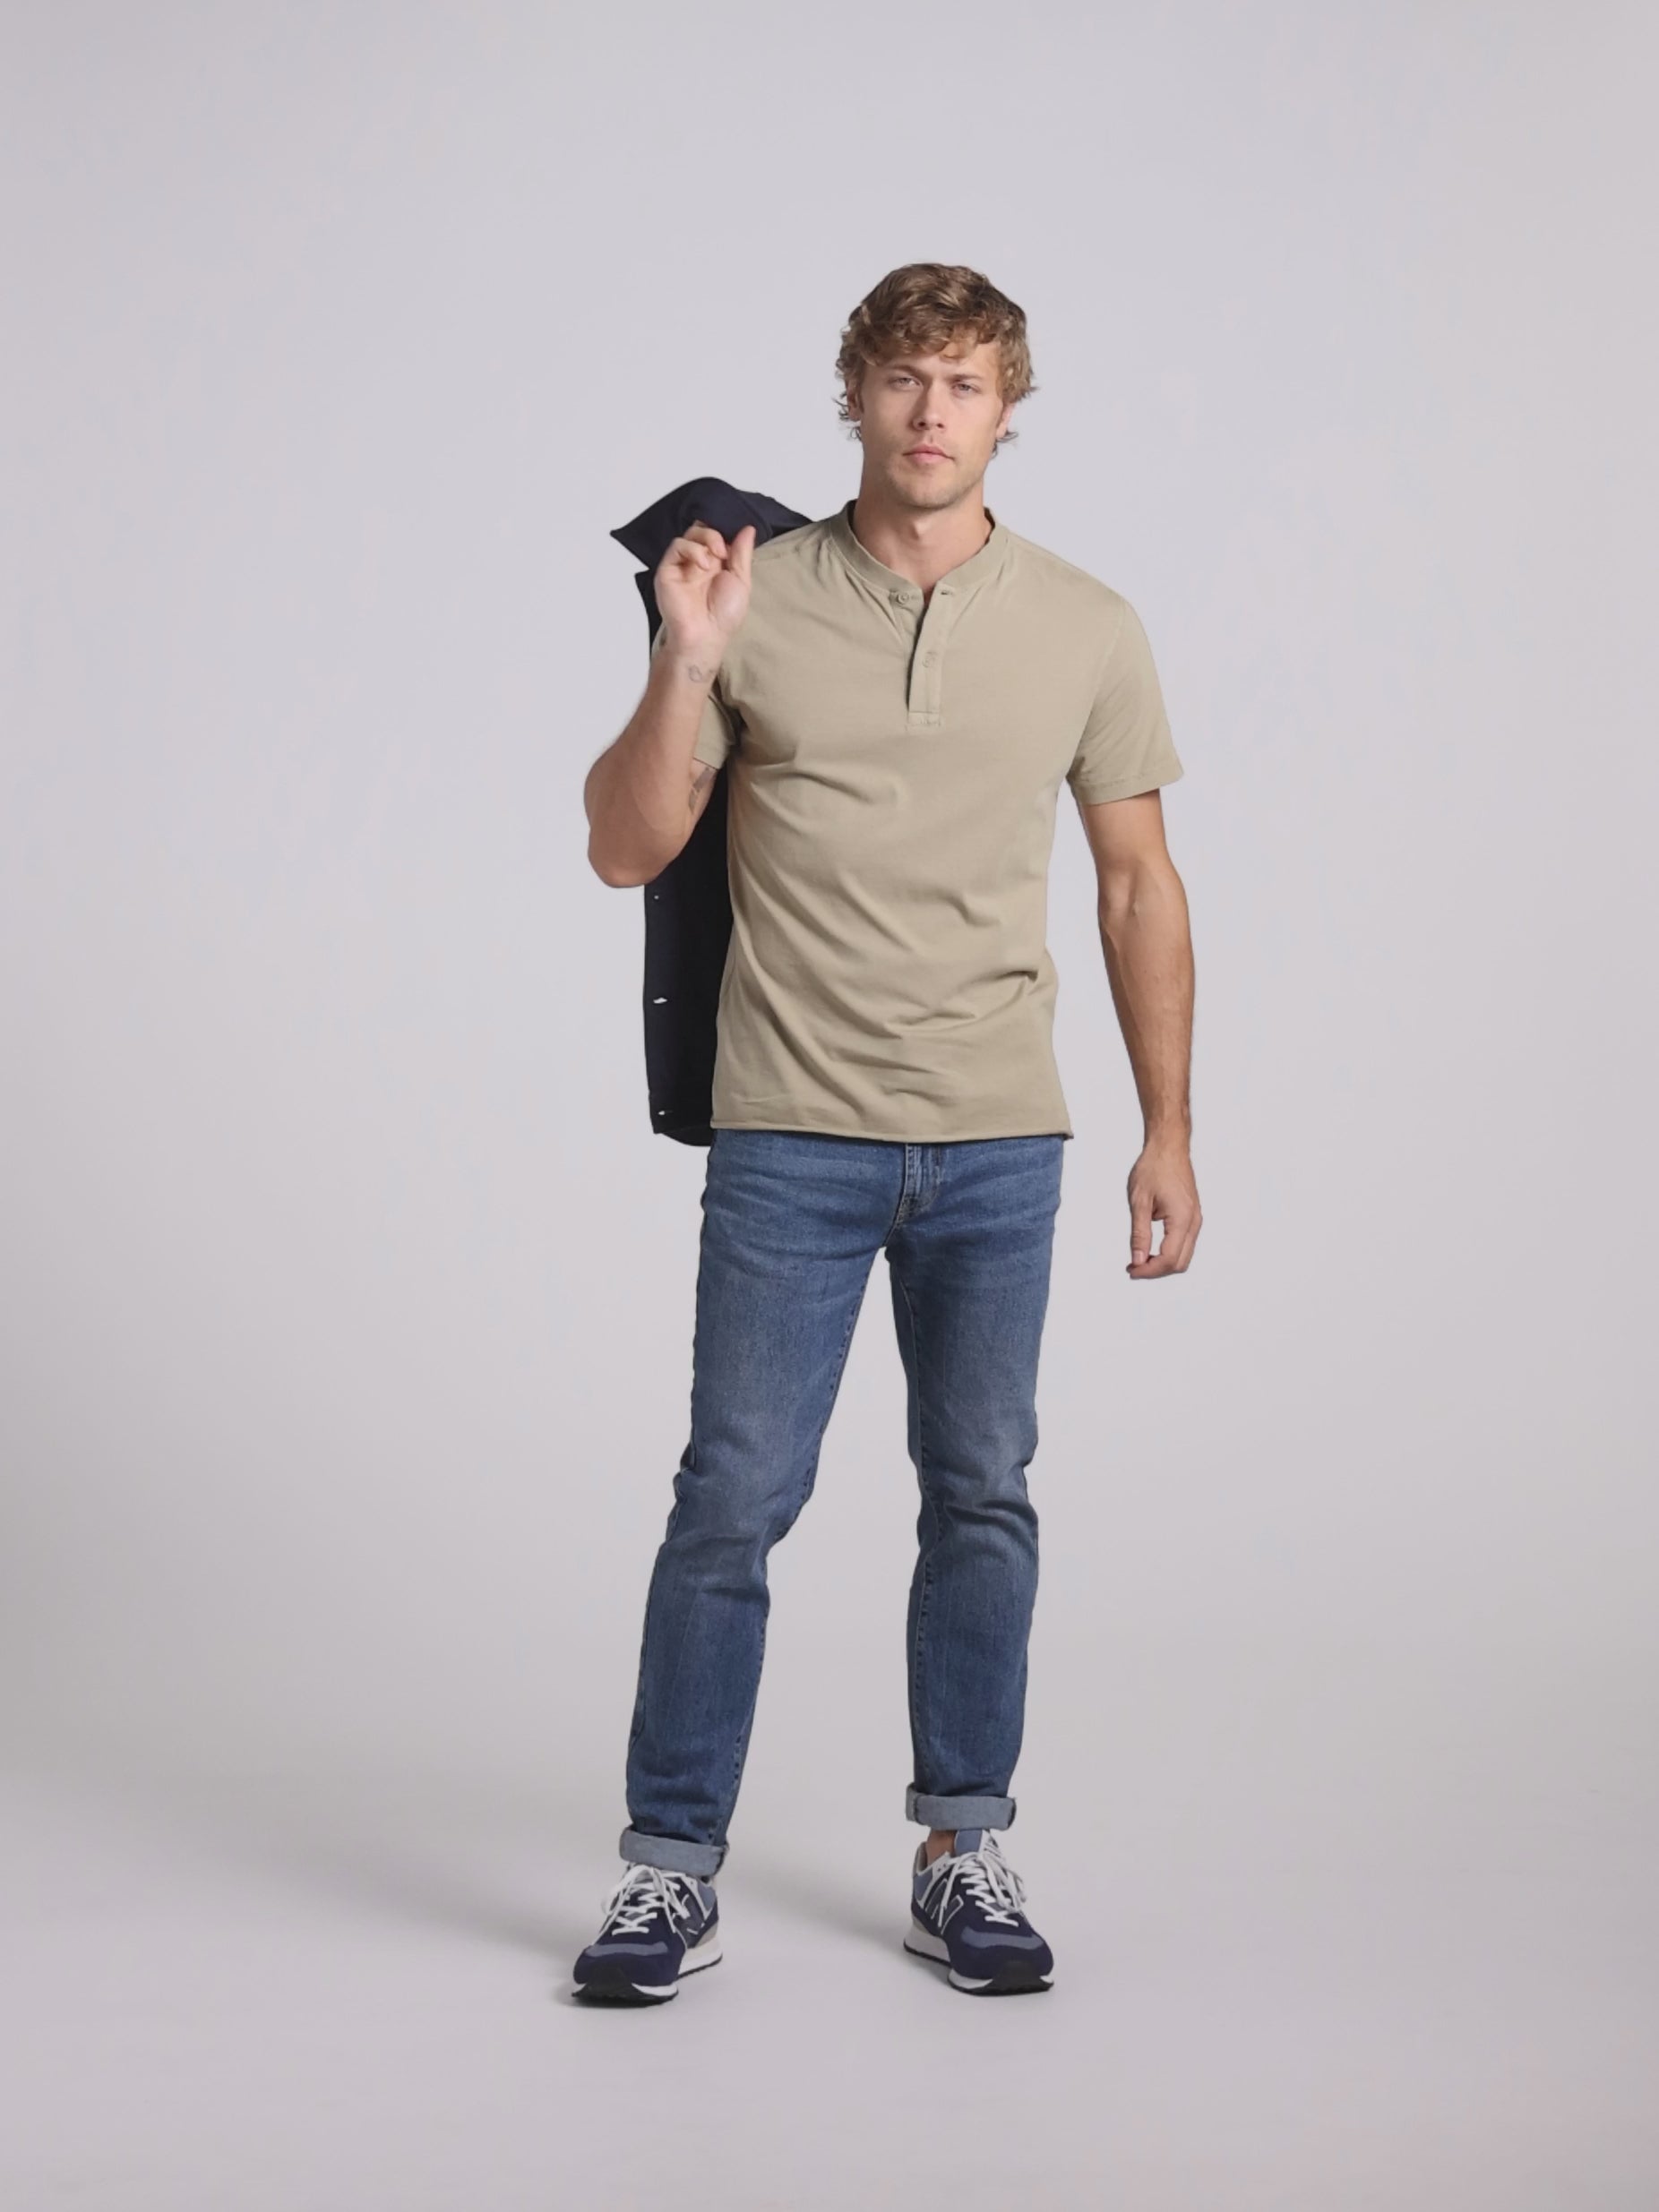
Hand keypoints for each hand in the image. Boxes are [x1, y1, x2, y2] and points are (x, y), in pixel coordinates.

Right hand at [655, 521, 755, 660]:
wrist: (706, 635)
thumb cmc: (724, 616)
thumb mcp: (741, 580)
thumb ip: (742, 553)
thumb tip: (748, 528)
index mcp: (716, 563)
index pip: (717, 534)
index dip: (725, 529)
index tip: (735, 534)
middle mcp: (699, 561)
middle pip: (703, 529)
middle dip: (716, 533)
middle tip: (724, 551)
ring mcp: (683, 564)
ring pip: (690, 534)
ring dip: (707, 538)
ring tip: (717, 555)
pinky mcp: (668, 569)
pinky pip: (677, 546)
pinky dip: (692, 549)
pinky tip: (703, 564)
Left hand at [1126, 1140, 1200, 1277]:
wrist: (1169, 1147)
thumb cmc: (1154, 1167)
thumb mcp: (1139, 1202)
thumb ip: (1139, 1234)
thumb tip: (1138, 1260)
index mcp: (1182, 1219)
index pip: (1168, 1259)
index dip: (1148, 1271)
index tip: (1131, 1270)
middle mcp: (1193, 1222)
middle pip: (1179, 1263)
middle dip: (1156, 1270)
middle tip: (1133, 1267)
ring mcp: (1195, 1219)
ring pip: (1183, 1256)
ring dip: (1162, 1263)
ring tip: (1139, 1259)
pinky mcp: (1192, 1216)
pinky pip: (1184, 1244)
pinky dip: (1168, 1252)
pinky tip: (1151, 1248)